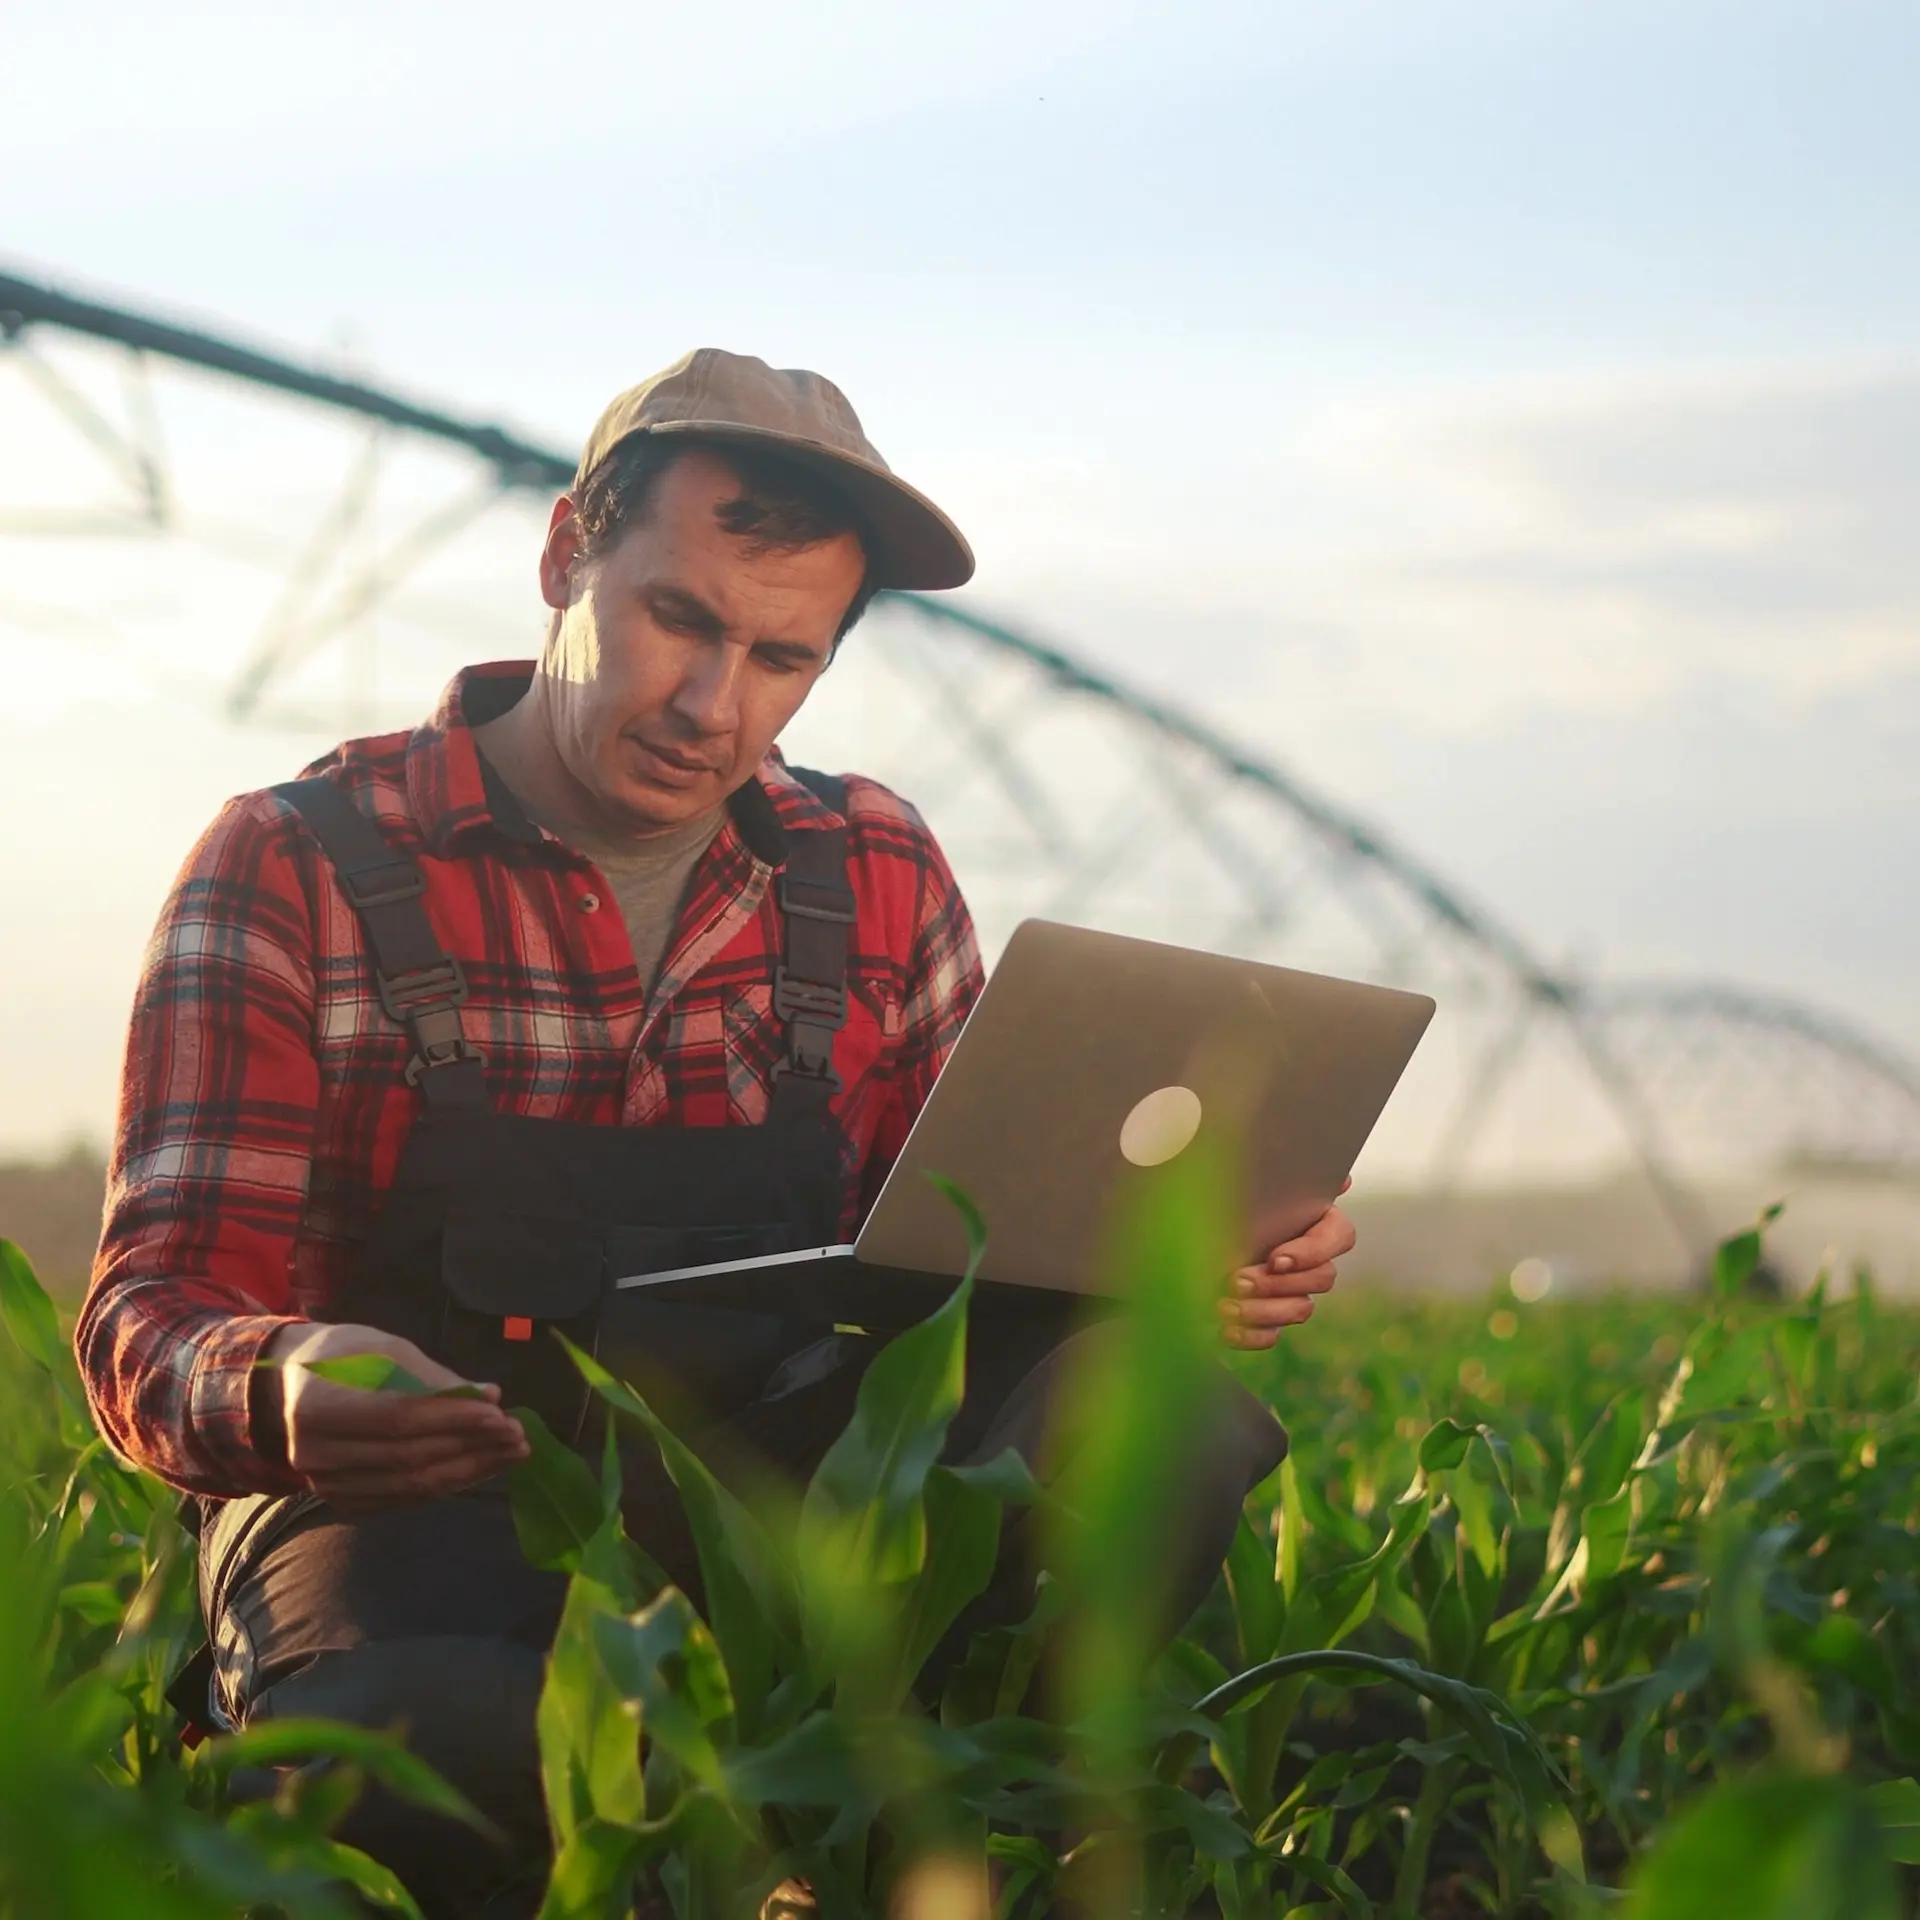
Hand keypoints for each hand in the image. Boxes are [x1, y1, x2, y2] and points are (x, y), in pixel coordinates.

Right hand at [267, 1322, 529, 1511]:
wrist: (291, 1389)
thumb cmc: (345, 1357)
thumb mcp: (386, 1349)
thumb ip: (435, 1377)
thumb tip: (489, 1396)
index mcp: (318, 1406)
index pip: (398, 1418)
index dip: (452, 1418)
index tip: (498, 1413)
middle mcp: (314, 1455)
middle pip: (408, 1457)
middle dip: (471, 1446)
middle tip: (517, 1435)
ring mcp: (326, 1486)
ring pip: (411, 1484)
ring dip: (470, 1470)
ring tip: (511, 1453)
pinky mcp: (344, 1502)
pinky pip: (405, 1498)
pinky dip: (448, 1483)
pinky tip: (481, 1467)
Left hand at [1218, 1182, 1355, 1350]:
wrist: (1181, 1227)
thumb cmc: (1218, 1192)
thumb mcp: (1241, 1176)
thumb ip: (1280, 1172)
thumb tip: (1339, 1178)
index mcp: (1316, 1219)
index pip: (1339, 1236)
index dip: (1310, 1252)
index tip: (1275, 1258)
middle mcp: (1310, 1257)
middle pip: (1321, 1279)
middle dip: (1277, 1283)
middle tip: (1235, 1280)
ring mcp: (1292, 1291)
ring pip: (1300, 1310)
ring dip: (1263, 1311)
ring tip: (1223, 1306)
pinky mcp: (1268, 1317)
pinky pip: (1273, 1335)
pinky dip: (1250, 1336)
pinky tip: (1224, 1330)